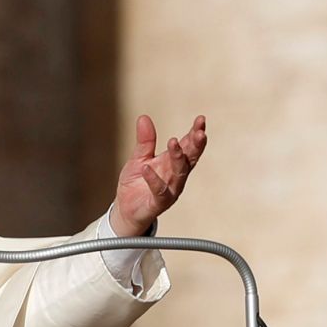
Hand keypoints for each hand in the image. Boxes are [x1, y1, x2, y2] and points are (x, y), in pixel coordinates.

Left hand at [110, 115, 206, 236]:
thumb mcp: (139, 158)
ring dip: (178, 158)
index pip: (188, 146)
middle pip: (190, 159)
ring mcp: (170, 190)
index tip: (201, 120)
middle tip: (199, 132)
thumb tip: (144, 117)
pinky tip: (147, 168)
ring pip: (179, 173)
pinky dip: (154, 180)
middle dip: (195, 145)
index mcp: (172, 162)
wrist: (125, 208)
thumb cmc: (136, 183)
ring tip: (174, 142)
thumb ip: (145, 141)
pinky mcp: (159, 203)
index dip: (195, 133)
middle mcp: (176, 175)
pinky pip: (160, 191)